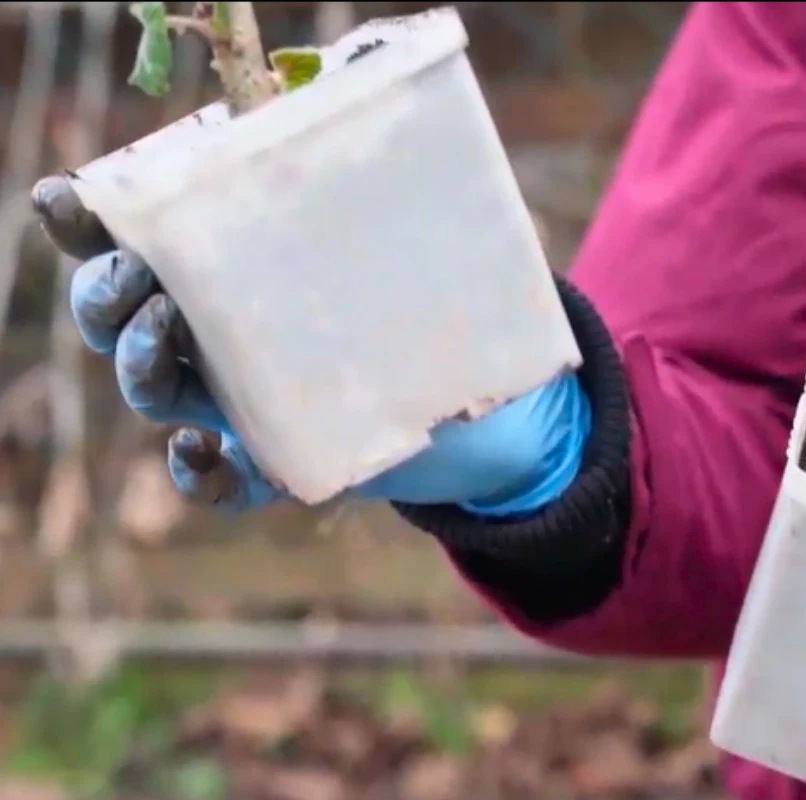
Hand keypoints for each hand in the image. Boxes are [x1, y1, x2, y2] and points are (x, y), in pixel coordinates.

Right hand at [32, 175, 591, 514]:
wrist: (485, 392)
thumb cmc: (423, 283)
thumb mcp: (404, 211)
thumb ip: (370, 142)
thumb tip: (359, 62)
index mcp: (226, 263)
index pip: (133, 237)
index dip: (86, 222)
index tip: (72, 201)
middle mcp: (215, 329)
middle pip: (116, 314)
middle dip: (103, 295)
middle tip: (137, 280)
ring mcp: (239, 398)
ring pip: (152, 389)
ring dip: (138, 366)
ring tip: (163, 336)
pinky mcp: (278, 459)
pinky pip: (216, 481)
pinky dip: (198, 471)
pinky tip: (204, 446)